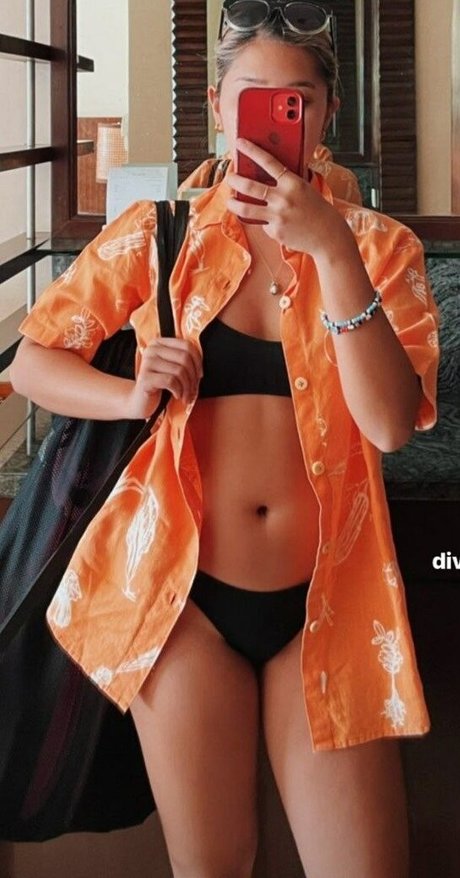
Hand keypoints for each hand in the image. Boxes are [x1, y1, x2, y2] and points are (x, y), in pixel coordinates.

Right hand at [126, 337, 202, 418]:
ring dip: (187, 387)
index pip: (186, 345)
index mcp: (159, 343)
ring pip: (179, 371)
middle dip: (193, 377)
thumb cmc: (160, 385)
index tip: (199, 375)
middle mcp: (152, 350)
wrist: (141, 401)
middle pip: (184, 358)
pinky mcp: (145, 378)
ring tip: (186, 395)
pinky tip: (177, 395)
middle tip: (193, 389)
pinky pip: (170, 381)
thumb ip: (183, 360)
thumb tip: (201, 364)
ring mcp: (147, 363)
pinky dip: (178, 390)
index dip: (198, 361)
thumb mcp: (172, 369)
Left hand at [226, 138, 348, 254]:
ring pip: (245, 208)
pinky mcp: (275, 232)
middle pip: (249, 185)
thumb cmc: (316, 209)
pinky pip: (262, 223)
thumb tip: (262, 176)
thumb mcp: (304, 188)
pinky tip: (271, 221)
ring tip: (230, 200)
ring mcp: (277, 216)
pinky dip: (263, 221)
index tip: (239, 142)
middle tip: (230, 177)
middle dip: (234, 180)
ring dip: (233, 203)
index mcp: (292, 183)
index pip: (268, 161)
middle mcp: (283, 198)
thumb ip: (285, 182)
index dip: (251, 150)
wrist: (328, 235)